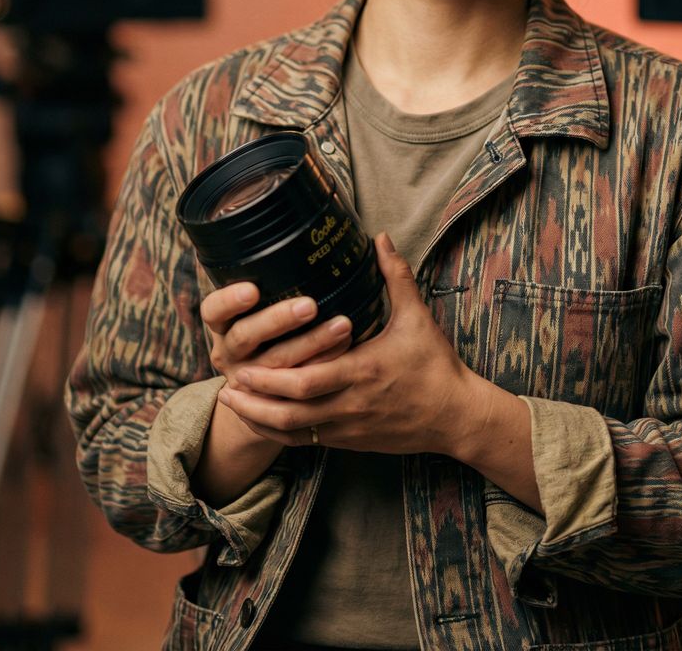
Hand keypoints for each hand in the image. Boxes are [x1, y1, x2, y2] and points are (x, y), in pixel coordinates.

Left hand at [217, 234, 477, 455]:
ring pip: (293, 432)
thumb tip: (380, 238)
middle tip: (227, 382)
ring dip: (259, 419)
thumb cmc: (434, 364)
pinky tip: (261, 421)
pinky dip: (278, 434)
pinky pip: (306, 442)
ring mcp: (348, 428)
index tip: (244, 365)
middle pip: (290, 412)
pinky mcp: (350, 441)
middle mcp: (350, 405)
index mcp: (362, 372)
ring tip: (232, 401)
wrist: (454, 415)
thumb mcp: (417, 317)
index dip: (270, 379)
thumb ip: (395, 277)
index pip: (306, 383)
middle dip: (254, 400)